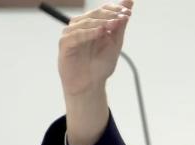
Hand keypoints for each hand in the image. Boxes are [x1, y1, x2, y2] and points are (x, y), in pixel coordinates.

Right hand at [58, 1, 132, 144]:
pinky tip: (100, 32)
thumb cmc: (100, 66)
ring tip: (112, 25)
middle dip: (110, 15)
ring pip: (85, 22)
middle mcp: (80, 26)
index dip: (115, 9)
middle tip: (122, 18)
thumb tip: (129, 1)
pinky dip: (88, 32)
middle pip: (94, 14)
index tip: (128, 13)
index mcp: (92, 24)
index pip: (102, 10)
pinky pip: (75, 34)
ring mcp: (71, 34)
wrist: (91, 86)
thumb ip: (120, 23)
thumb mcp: (115, 43)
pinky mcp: (65, 44)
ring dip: (100, 22)